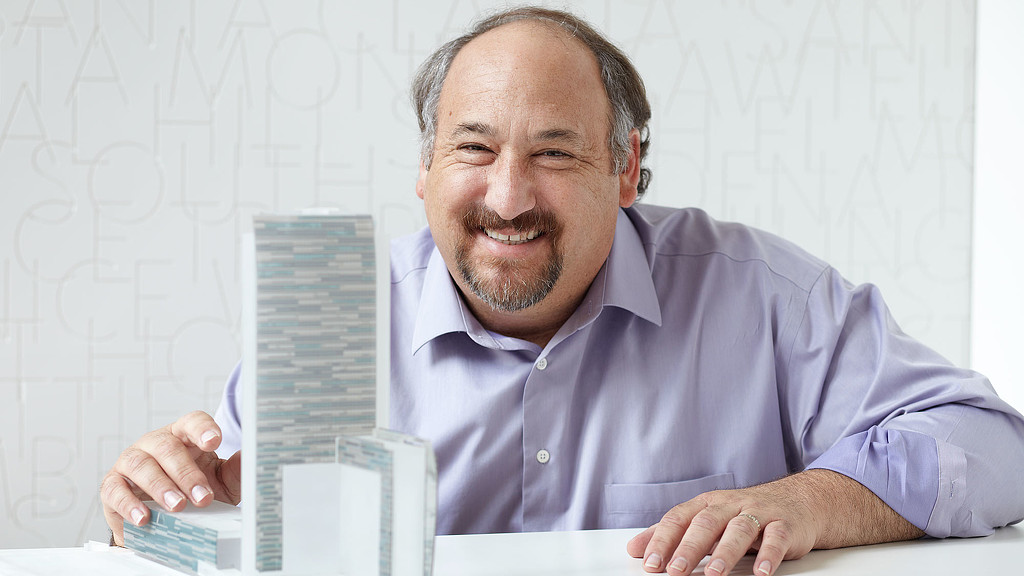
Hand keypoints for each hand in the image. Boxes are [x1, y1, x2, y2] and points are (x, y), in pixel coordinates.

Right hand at [101, 411, 241, 545]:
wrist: (166, 516)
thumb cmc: (193, 489)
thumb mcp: (220, 480)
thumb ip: (236, 469)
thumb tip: (254, 456)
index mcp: (183, 435)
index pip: (193, 422)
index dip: (203, 429)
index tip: (214, 441)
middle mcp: (155, 443)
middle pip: (168, 447)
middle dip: (186, 473)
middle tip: (202, 496)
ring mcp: (132, 461)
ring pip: (142, 465)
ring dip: (160, 486)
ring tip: (177, 506)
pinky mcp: (113, 484)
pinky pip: (115, 489)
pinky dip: (129, 504)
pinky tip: (144, 516)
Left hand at [626, 469, 923, 575]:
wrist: (799, 501)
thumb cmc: (745, 514)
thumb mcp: (706, 520)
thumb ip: (672, 534)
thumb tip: (634, 548)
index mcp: (707, 505)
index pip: (679, 519)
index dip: (662, 540)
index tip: (649, 564)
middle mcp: (730, 505)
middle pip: (706, 523)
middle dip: (689, 548)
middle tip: (674, 571)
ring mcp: (758, 513)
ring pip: (740, 529)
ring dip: (725, 552)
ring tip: (713, 574)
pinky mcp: (785, 524)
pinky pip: (777, 538)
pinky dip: (770, 554)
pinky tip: (762, 572)